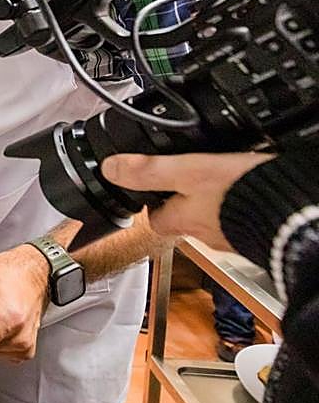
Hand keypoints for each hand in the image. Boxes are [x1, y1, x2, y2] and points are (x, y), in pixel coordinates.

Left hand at [100, 152, 272, 250]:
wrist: (292, 213)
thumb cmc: (241, 196)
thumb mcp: (187, 172)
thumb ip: (148, 171)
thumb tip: (110, 168)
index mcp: (182, 220)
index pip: (154, 218)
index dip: (149, 200)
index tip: (149, 184)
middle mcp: (205, 233)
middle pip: (183, 216)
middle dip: (183, 198)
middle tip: (186, 174)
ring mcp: (232, 234)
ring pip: (212, 215)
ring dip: (212, 199)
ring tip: (218, 176)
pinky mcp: (256, 230)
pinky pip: (238, 215)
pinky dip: (237, 202)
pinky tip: (245, 187)